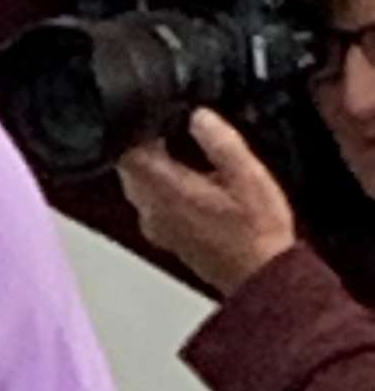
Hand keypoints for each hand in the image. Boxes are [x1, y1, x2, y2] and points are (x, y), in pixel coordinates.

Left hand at [119, 110, 297, 294]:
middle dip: (147, 148)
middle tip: (174, 130)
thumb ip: (220, 141)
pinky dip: (163, 188)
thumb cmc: (257, 229)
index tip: (160, 118)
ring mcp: (157, 228)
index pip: (130, 157)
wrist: (259, 274)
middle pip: (131, 172)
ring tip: (184, 151)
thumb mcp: (248, 173)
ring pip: (139, 188)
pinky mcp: (166, 237)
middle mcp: (154, 212)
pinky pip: (151, 205)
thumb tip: (198, 116)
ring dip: (155, 168)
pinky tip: (191, 180)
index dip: (140, 132)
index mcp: (169, 192)